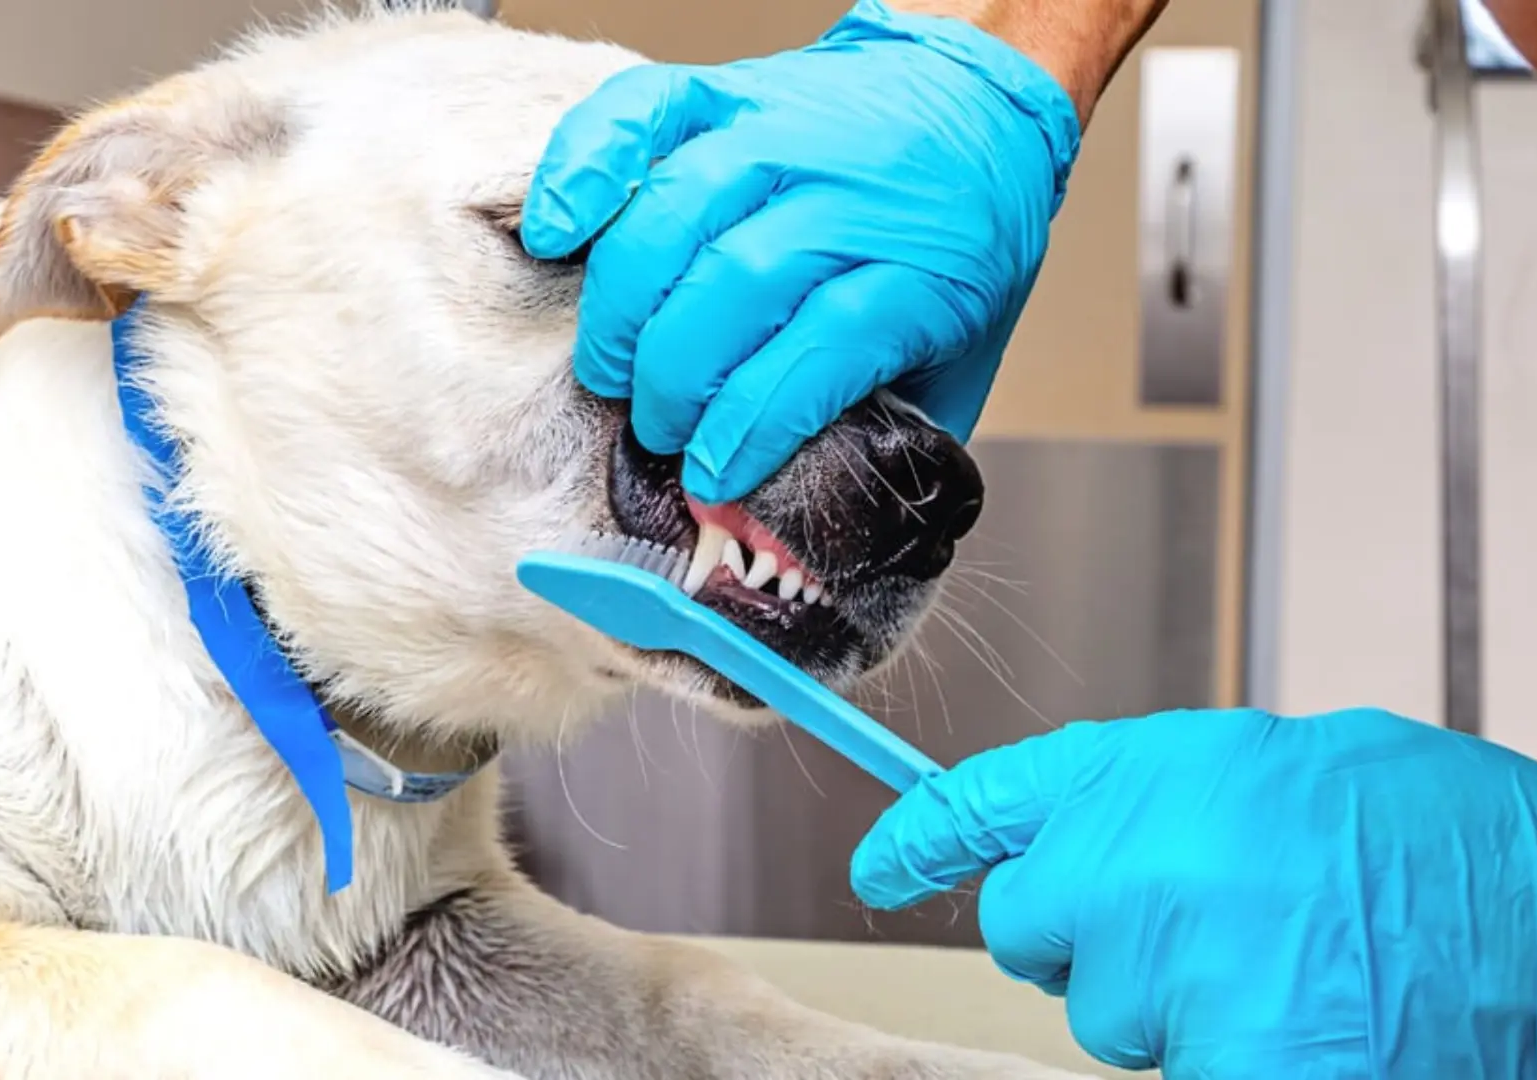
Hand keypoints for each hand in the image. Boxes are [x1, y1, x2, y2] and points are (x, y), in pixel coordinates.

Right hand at [521, 0, 1080, 503]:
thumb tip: (817, 544)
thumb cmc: (958, 252)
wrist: (977, 107)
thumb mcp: (963, 360)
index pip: (829, 344)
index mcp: (930, 267)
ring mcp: (788, 129)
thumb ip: (899, 444)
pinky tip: (559, 232)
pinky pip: (642, 114)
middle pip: (740, 281)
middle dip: (677, 376)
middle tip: (656, 429)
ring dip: (627, 305)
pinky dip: (585, 167)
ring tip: (614, 367)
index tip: (711, 473)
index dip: (756, 421)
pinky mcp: (732, 90)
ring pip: (678, 209)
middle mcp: (856, 190)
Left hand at [850, 708, 1536, 1077]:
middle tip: (1214, 929)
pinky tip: (1318, 1024)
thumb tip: (1080, 848)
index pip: (991, 800)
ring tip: (1300, 970)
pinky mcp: (1228, 1062)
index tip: (878, 864)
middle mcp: (1140, 858)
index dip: (923, 836)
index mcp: (1157, 764)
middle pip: (1032, 928)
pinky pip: (1176, 1069)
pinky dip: (1235, 1054)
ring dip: (1179, 1007)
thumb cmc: (1449, 840)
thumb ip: (1161, 803)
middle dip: (1096, 939)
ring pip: (1108, 1019)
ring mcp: (1175, 968)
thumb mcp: (1283, 771)